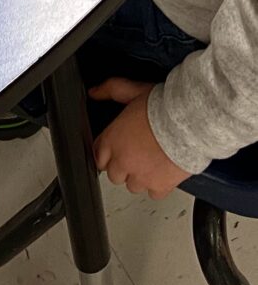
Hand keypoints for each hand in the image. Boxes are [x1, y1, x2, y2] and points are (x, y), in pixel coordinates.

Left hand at [90, 79, 189, 198]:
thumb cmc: (162, 108)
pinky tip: (161, 174)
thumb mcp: (131, 90)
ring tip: (147, 164)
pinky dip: (157, 186)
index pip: (97, 155)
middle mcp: (123, 161)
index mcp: (112, 139)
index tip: (112, 151)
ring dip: (137, 177)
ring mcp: (141, 176)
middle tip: (132, 156)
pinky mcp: (160, 186)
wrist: (189, 124)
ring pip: (131, 186)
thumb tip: (95, 92)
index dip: (105, 152)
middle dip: (120, 166)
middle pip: (113, 174)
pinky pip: (153, 194)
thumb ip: (110, 90)